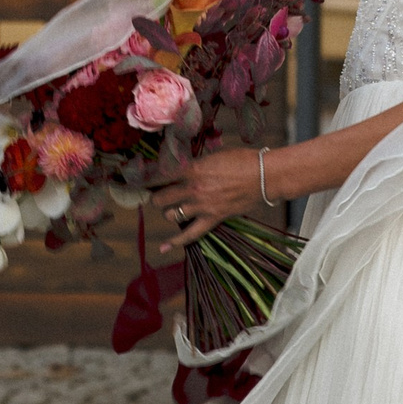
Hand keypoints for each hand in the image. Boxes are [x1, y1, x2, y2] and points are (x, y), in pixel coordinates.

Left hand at [152, 146, 267, 253]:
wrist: (265, 175)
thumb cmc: (242, 160)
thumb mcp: (214, 156)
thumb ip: (196, 164)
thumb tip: (183, 168)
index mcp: (192, 169)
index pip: (159, 175)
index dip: (145, 178)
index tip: (138, 179)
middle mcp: (192, 188)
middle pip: (159, 198)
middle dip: (156, 196)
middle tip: (158, 195)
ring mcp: (201, 206)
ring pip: (169, 215)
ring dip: (168, 211)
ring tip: (172, 208)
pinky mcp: (212, 219)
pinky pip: (189, 235)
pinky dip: (175, 242)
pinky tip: (163, 247)